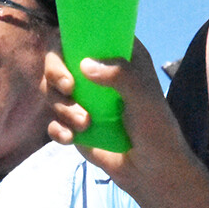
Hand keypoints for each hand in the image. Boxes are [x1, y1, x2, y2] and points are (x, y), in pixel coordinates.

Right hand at [45, 39, 191, 207]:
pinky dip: (57, 129)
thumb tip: (85, 65)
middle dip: (56, 74)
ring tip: (84, 124)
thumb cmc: (157, 130)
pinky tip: (70, 138)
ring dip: (62, 107)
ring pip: (52, 91)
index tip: (70, 53)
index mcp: (117, 58)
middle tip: (68, 88)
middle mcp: (97, 75)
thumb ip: (120, 76)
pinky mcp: (74, 125)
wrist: (153, 173)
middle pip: (57, 60)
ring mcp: (84, 101)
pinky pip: (53, 121)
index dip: (70, 36)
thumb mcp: (145, 98)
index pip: (86, 34)